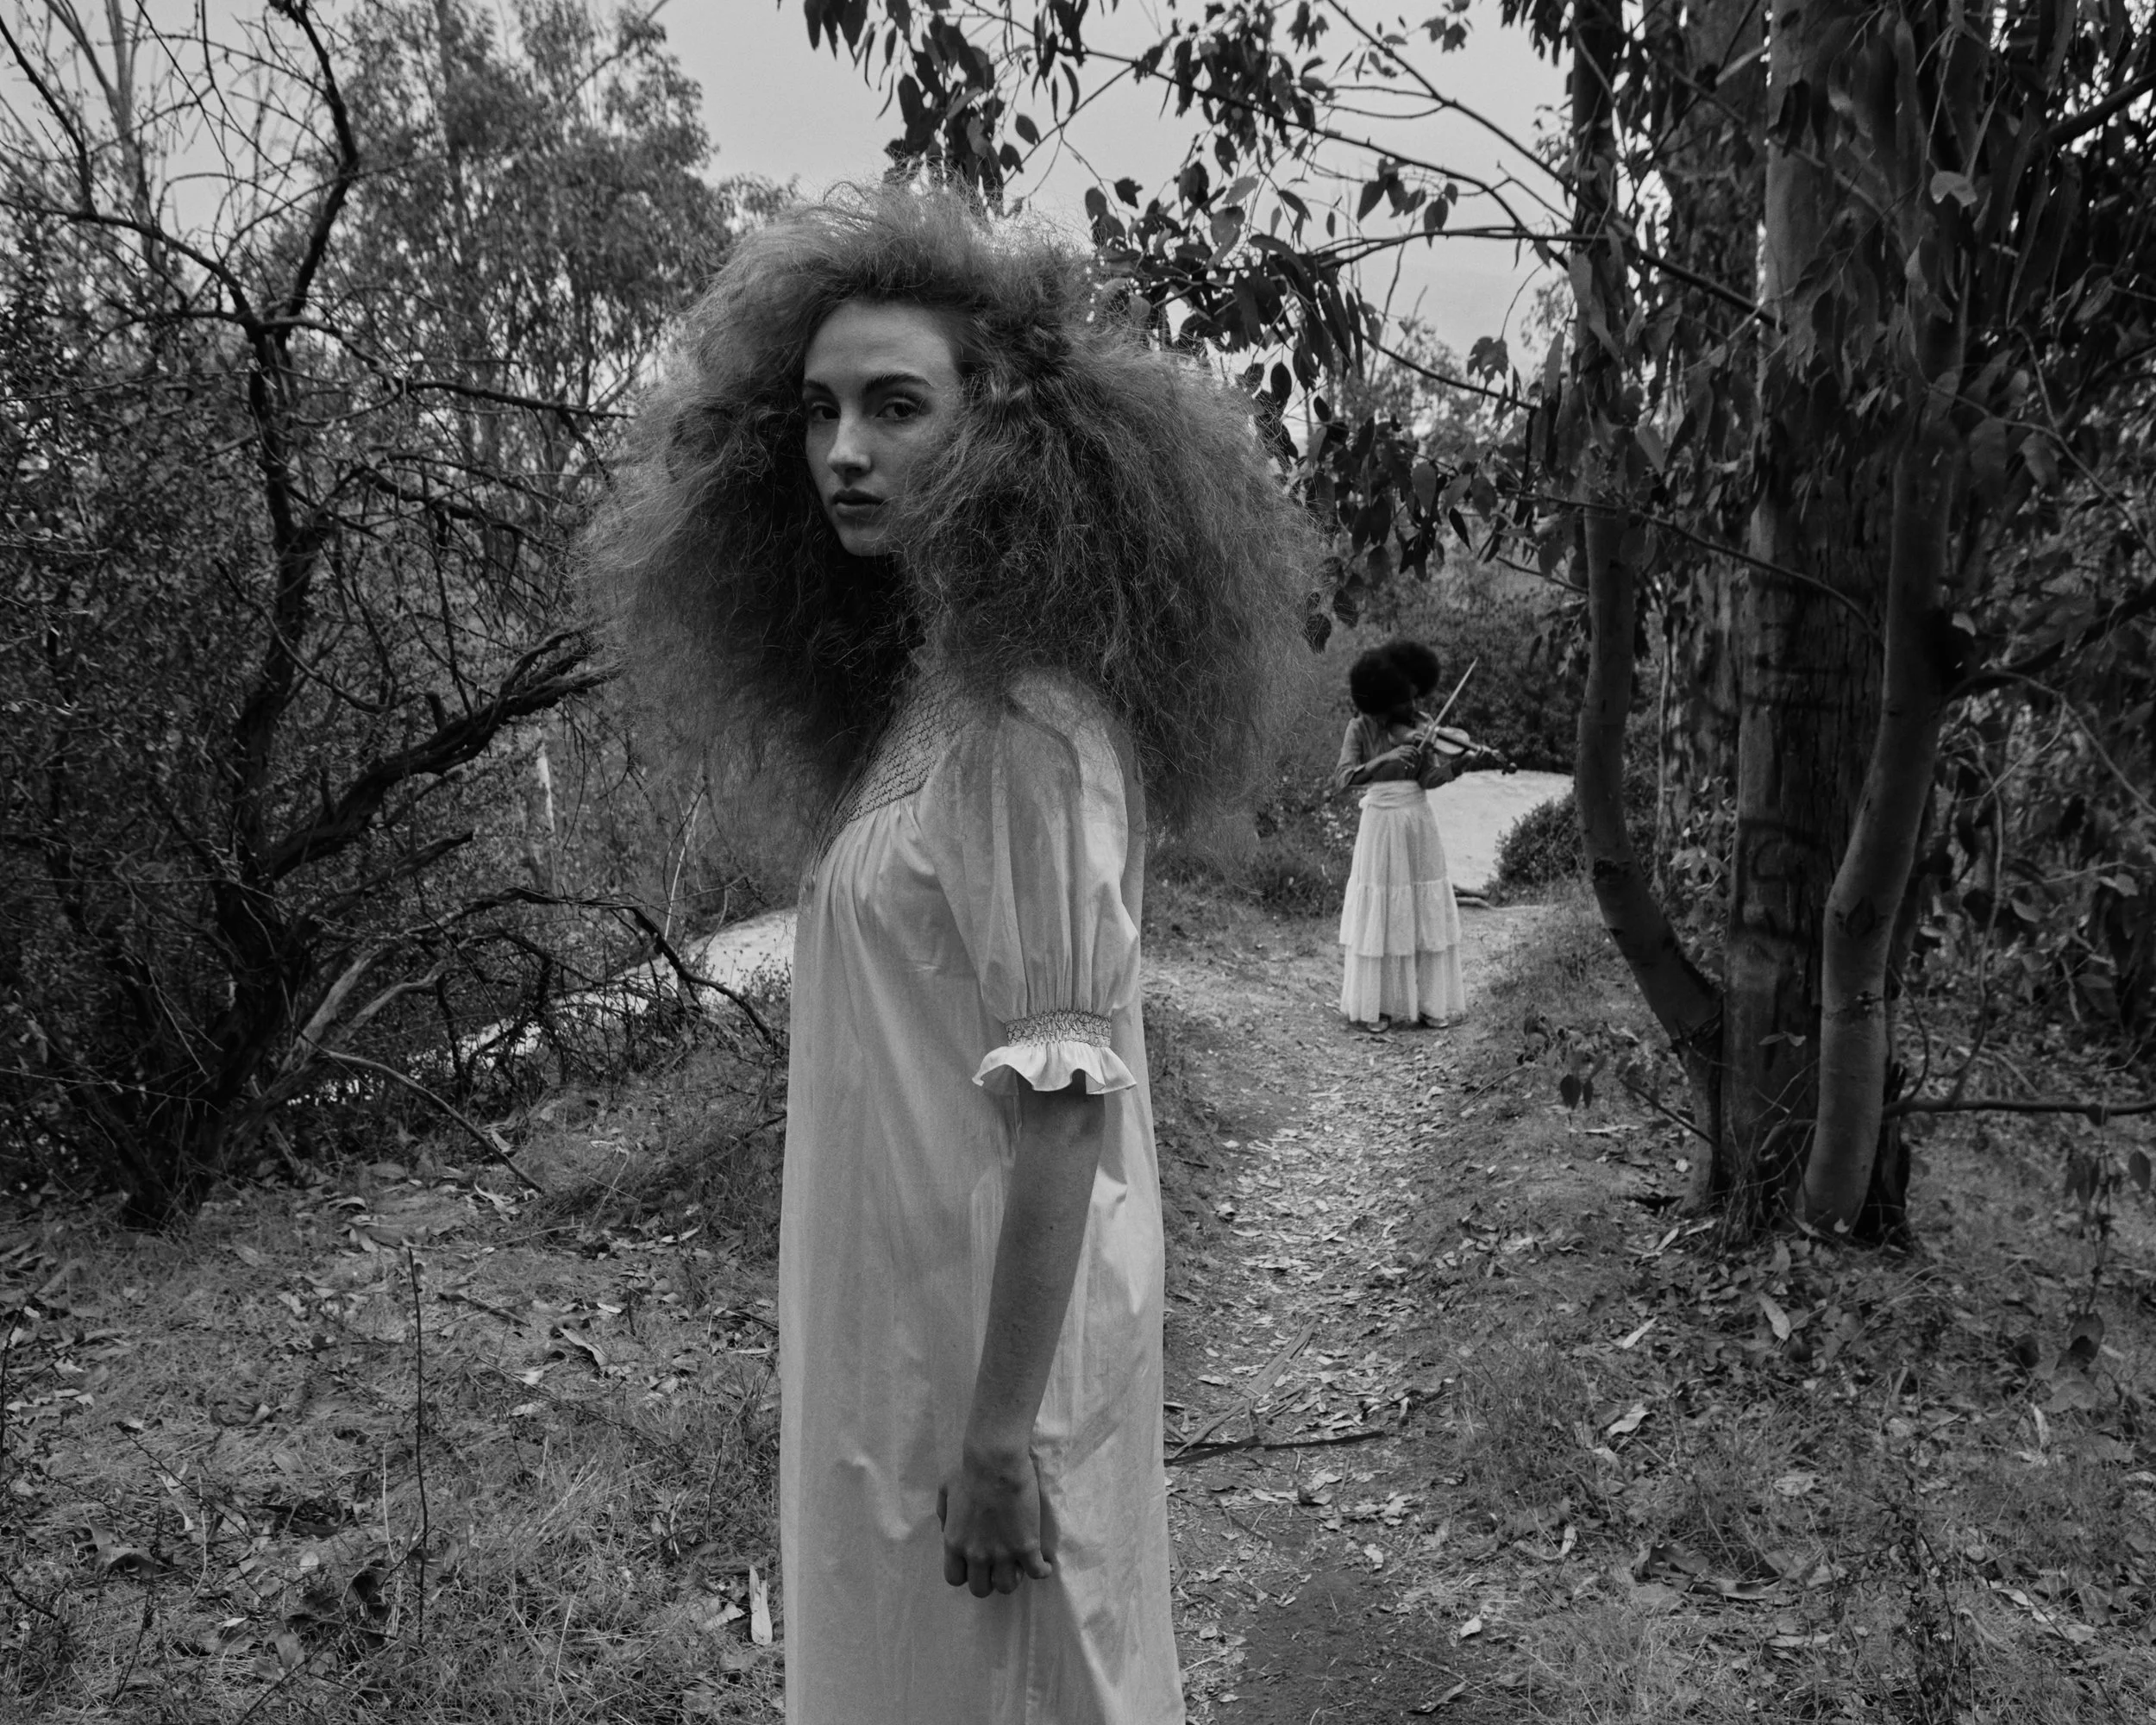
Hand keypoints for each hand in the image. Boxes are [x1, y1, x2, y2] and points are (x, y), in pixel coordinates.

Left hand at [937, 1443, 1058, 1597]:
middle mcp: (975, 1554)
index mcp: (954, 1543)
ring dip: (1013, 1578)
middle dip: (989, 1579)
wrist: (995, 1462)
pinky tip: (1045, 1565)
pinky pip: (1036, 1572)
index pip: (954, 1578)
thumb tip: (948, 1529)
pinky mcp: (1025, 1546)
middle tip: (999, 1565)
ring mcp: (1001, 1553)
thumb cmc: (968, 1471)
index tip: (975, 1564)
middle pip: (980, 1588)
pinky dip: (1042, 1571)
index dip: (966, 1574)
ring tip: (1020, 1564)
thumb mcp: (945, 1491)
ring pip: (1007, 1586)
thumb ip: (944, 1515)